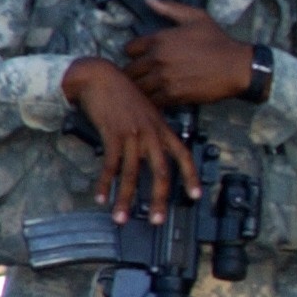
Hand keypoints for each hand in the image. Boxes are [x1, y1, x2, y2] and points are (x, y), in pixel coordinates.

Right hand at [61, 58, 199, 223]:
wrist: (101, 76)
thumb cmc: (122, 94)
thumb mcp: (146, 112)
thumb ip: (152, 133)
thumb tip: (150, 156)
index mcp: (162, 128)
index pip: (183, 155)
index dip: (191, 176)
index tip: (195, 195)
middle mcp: (151, 133)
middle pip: (160, 171)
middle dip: (158, 198)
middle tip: (156, 220)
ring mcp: (133, 134)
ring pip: (131, 174)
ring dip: (125, 199)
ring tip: (120, 218)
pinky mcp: (113, 134)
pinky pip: (110, 165)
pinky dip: (105, 184)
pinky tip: (101, 197)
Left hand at [122, 0, 251, 107]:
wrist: (236, 67)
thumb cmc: (218, 41)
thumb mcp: (197, 17)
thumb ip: (170, 8)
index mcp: (159, 39)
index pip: (129, 49)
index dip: (134, 52)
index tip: (140, 56)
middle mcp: (157, 59)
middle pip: (130, 70)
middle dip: (135, 72)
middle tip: (142, 74)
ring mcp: (164, 79)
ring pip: (138, 87)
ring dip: (141, 87)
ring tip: (148, 86)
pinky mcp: (173, 95)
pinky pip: (152, 101)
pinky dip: (152, 100)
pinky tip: (159, 96)